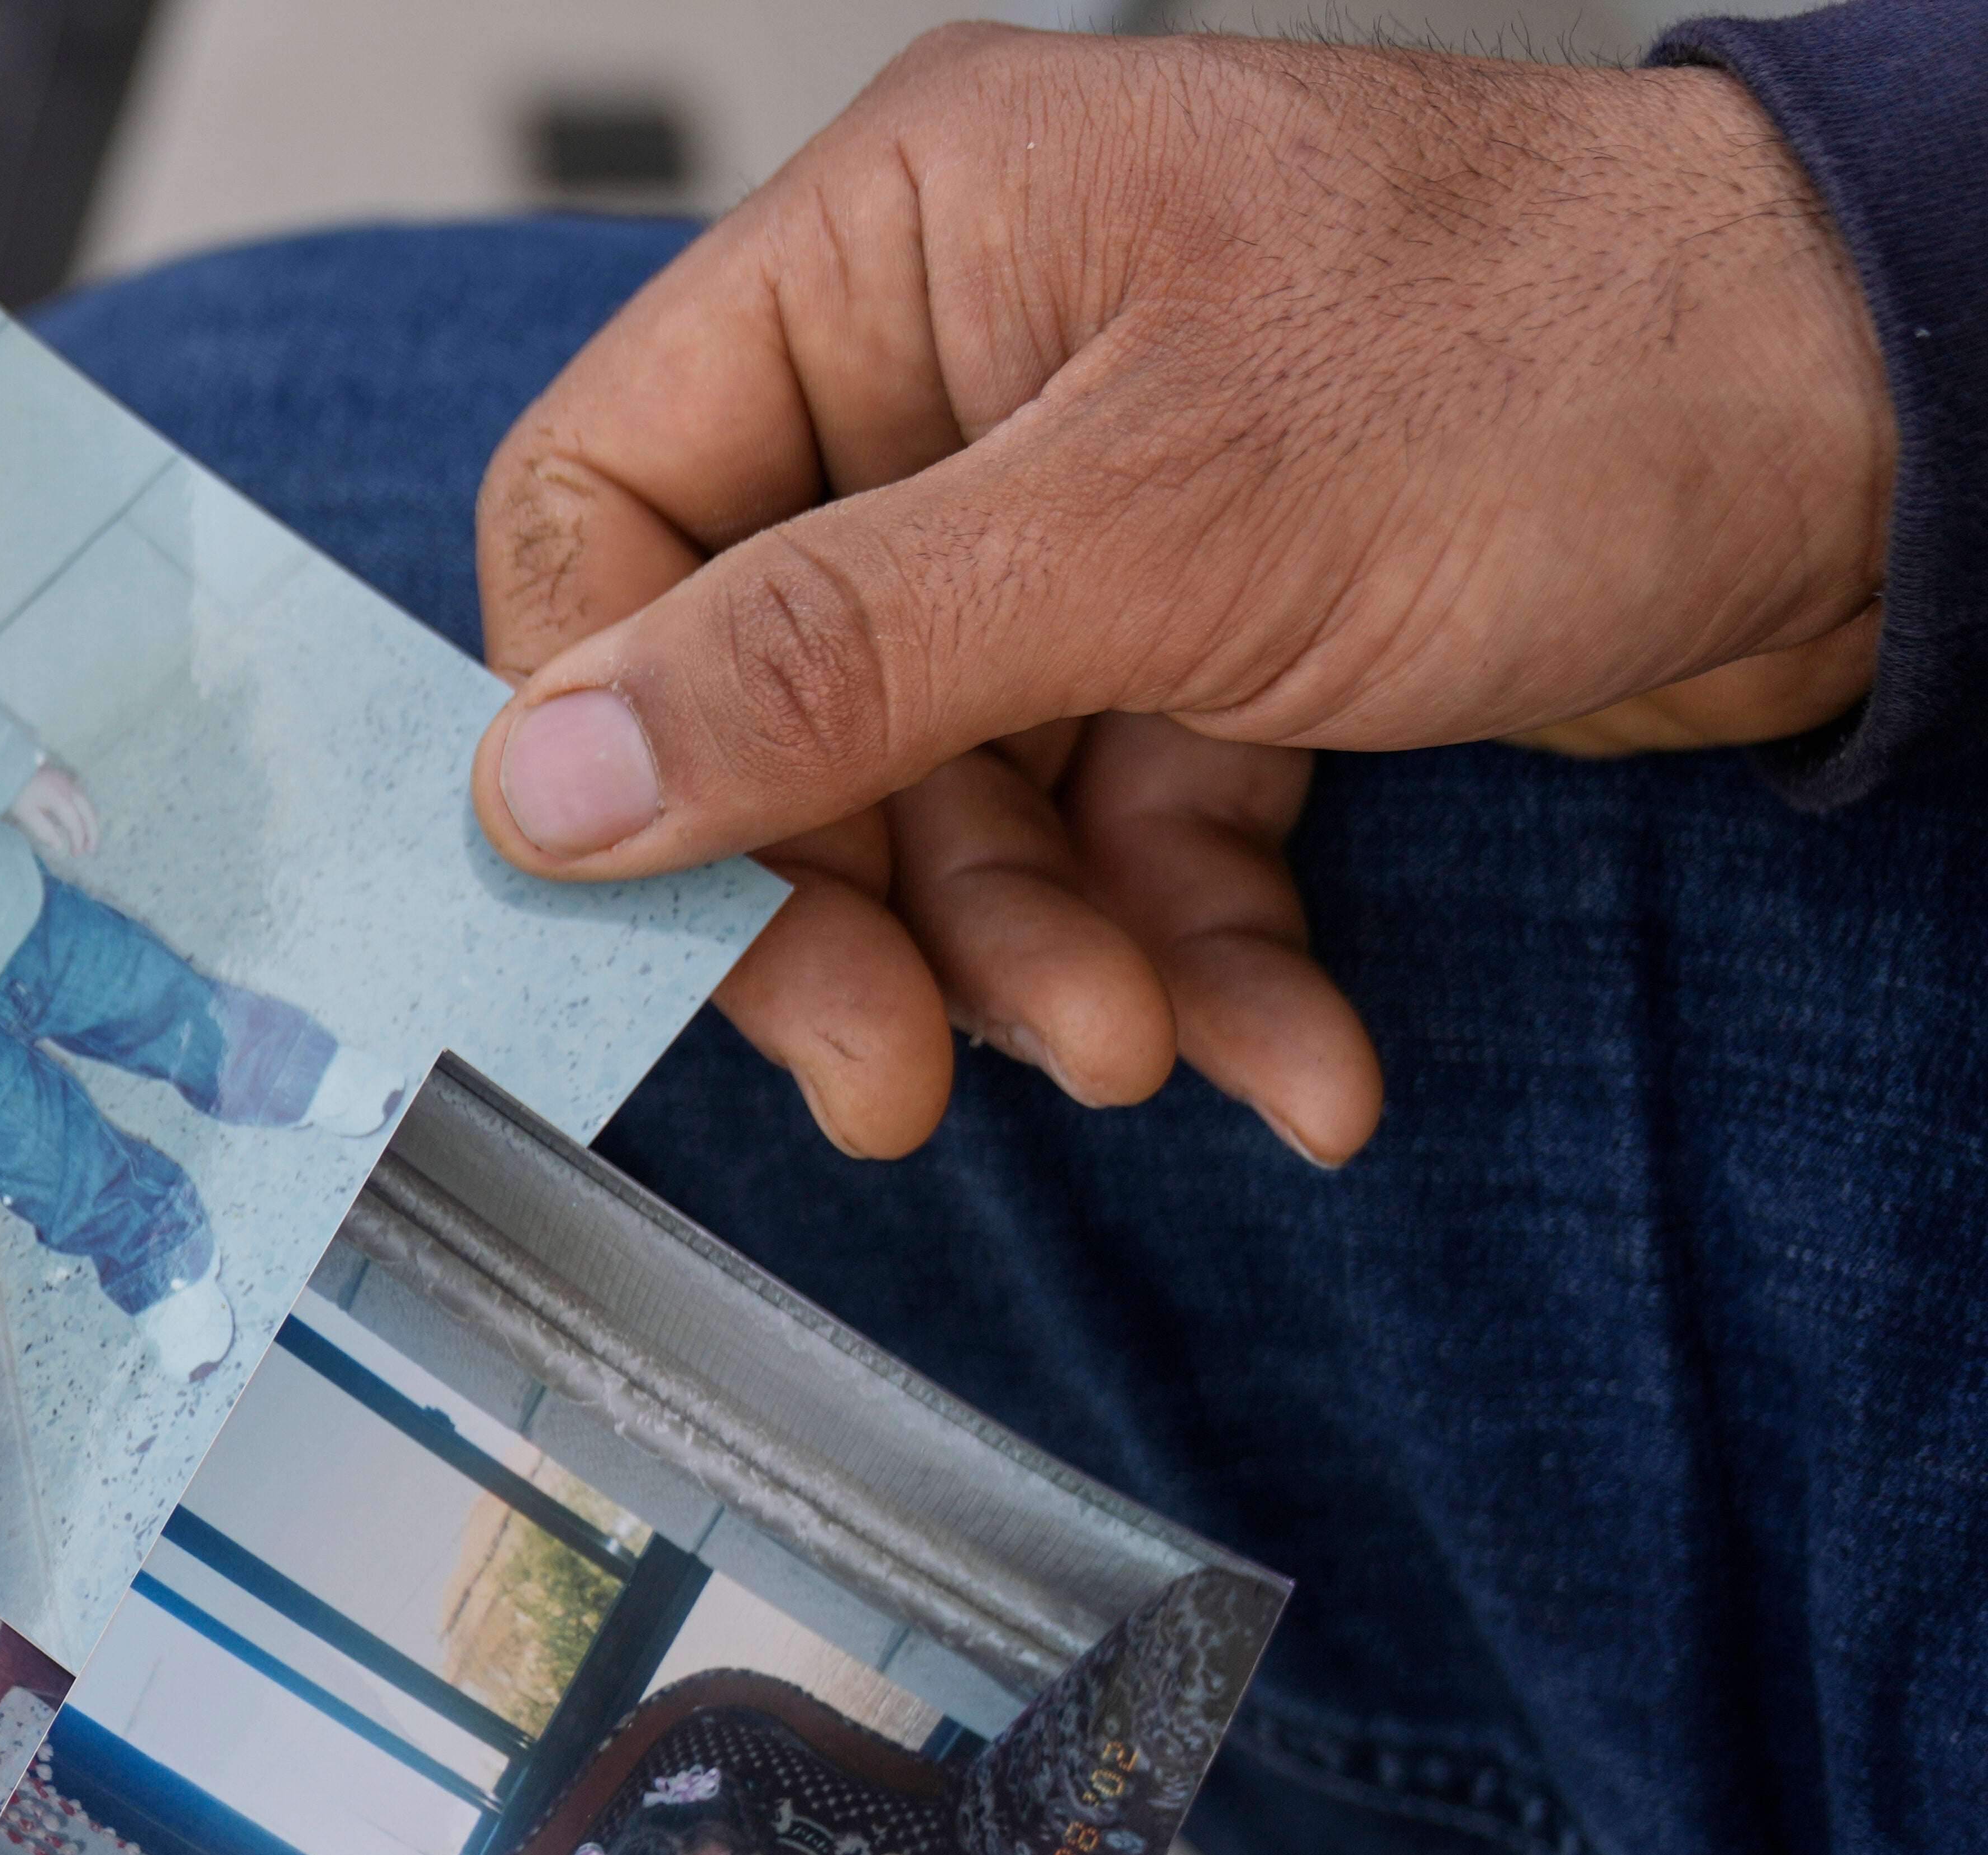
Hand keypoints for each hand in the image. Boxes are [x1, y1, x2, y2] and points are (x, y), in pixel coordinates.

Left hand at [3, 761, 100, 862]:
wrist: (11, 766)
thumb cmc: (17, 792)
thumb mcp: (26, 814)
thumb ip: (44, 831)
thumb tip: (59, 847)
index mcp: (60, 798)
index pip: (75, 823)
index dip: (77, 841)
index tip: (75, 854)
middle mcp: (70, 789)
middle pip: (89, 813)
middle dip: (93, 833)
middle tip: (91, 852)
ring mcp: (69, 783)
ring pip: (88, 805)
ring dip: (91, 823)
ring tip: (89, 841)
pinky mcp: (66, 780)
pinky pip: (82, 799)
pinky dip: (85, 813)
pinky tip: (80, 824)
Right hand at [469, 29, 1891, 1163]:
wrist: (1898, 425)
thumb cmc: (1570, 362)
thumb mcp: (1148, 524)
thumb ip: (822, 658)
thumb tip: (538, 783)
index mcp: (900, 250)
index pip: (610, 503)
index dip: (601, 722)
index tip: (649, 899)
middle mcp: (966, 368)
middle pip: (771, 694)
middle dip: (857, 907)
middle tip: (900, 1068)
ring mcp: (1091, 509)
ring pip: (950, 802)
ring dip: (1044, 962)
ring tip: (1151, 1043)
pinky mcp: (1214, 634)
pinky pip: (1124, 832)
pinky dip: (1195, 956)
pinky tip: (1295, 1057)